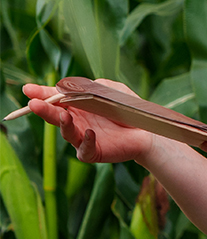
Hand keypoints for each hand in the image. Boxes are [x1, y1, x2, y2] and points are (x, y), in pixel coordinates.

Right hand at [23, 80, 154, 164]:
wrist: (146, 129)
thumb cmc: (126, 108)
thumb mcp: (110, 90)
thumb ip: (92, 86)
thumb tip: (74, 86)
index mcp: (76, 105)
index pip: (56, 99)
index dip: (42, 94)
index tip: (28, 89)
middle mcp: (76, 122)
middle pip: (55, 115)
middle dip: (44, 109)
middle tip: (33, 104)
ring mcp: (82, 138)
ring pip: (67, 132)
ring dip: (63, 123)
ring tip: (62, 114)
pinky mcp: (93, 152)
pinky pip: (85, 149)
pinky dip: (87, 141)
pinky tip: (90, 132)